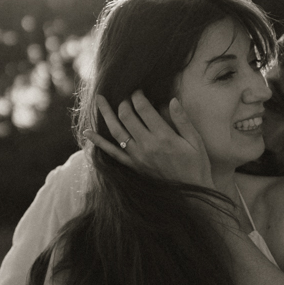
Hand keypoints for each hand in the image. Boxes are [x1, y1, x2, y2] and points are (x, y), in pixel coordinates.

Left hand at [90, 92, 213, 188]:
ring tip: (99, 100)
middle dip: (124, 102)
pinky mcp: (133, 165)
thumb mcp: (195, 141)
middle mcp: (146, 145)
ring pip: (116, 131)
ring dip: (106, 114)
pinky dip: (99, 142)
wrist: (190, 194)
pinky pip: (112, 153)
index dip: (138, 95)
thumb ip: (182, 120)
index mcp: (163, 136)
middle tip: (126, 95)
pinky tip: (87, 133)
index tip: (138, 90)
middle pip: (126, 116)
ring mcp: (137, 156)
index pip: (143, 109)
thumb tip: (172, 100)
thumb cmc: (196, 165)